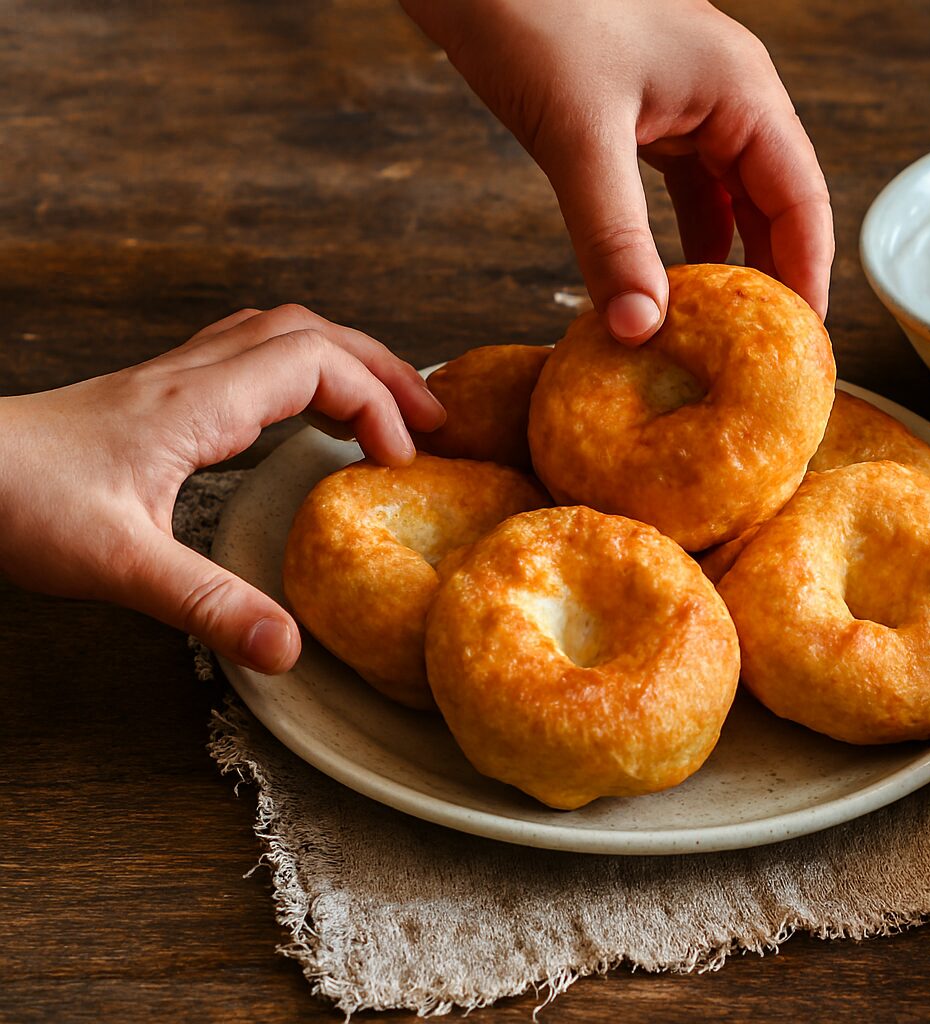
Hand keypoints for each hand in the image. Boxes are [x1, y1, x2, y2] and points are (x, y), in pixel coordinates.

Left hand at [0, 306, 444, 673]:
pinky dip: (301, 373)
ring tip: (385, 410)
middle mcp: (193, 374)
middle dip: (383, 370)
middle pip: (313, 333)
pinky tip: (304, 416)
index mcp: (198, 402)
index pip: (318, 365)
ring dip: (345, 362)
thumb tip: (289, 649)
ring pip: (281, 334)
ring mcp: (173, 377)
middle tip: (433, 421)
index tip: (401, 463)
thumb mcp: (119, 566)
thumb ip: (208, 605)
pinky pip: (250, 355)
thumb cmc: (18, 501)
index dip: (377, 405)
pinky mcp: (157, 394)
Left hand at [401, 0, 833, 342]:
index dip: (807, 281)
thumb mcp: (579, 135)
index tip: (797, 353)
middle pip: (775, 207)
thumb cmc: (531, 9)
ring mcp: (688, 101)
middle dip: (769, 282)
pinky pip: (683, 186)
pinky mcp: (644, 110)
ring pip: (728, 199)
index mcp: (742, 92)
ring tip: (714, 338)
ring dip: (721, 264)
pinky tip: (661, 284)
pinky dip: (676, 237)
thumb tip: (640, 328)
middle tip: (757, 361)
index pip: (803, 204)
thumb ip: (613, 238)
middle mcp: (728, 97)